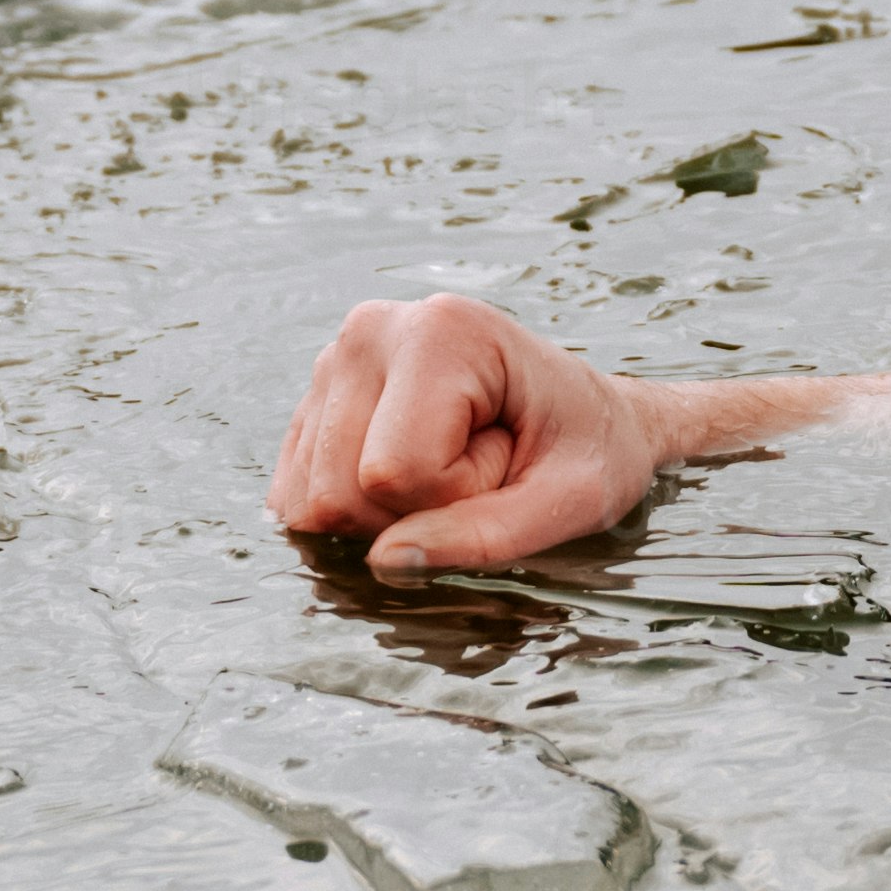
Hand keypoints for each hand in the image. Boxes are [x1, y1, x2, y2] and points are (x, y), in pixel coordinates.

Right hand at [272, 292, 679, 570]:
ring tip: (451, 469)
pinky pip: (296, 498)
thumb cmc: (593, 450)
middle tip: (483, 472)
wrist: (589, 417)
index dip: (456, 501)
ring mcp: (333, 362)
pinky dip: (357, 514)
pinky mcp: (315, 402)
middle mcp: (371, 329)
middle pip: (339, 491)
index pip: (393, 473)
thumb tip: (383, 561)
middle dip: (417, 513)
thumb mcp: (572, 501)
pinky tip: (410, 477)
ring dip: (387, 516)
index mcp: (442, 331)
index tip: (509, 462)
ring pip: (310, 502)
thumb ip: (486, 534)